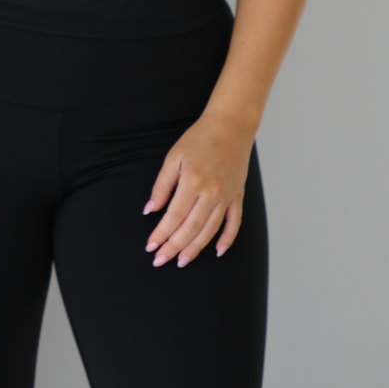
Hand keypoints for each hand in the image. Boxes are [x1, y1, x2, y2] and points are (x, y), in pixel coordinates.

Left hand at [143, 109, 254, 267]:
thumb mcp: (174, 157)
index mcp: (193, 182)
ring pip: (210, 230)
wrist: (231, 126)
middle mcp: (212, 192)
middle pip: (190, 228)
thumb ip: (162, 186)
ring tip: (181, 261)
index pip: (173, 216)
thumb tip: (151, 210)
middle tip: (160, 260)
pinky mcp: (237, 196)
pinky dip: (227, 239)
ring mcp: (227, 196)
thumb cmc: (199, 139)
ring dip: (195, 248)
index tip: (151, 247)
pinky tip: (218, 252)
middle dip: (173, 247)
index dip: (161, 234)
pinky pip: (234, 222)